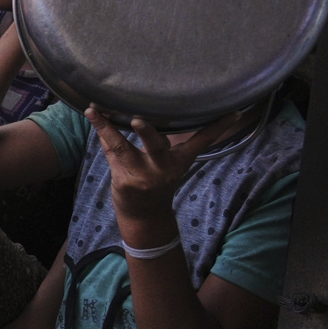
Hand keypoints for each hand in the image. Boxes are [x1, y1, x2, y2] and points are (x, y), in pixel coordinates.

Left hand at [85, 106, 242, 223]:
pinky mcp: (123, 180)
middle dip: (146, 132)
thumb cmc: (157, 181)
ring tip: (95, 112)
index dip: (218, 128)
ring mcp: (141, 175)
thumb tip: (186, 113)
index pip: (202, 141)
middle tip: (138, 119)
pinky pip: (110, 152)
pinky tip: (93, 116)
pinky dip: (102, 134)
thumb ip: (169, 141)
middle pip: (156, 146)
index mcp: (179, 161)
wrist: (145, 216)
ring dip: (108, 129)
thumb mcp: (172, 163)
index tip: (234, 113)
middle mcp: (163, 168)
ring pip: (121, 147)